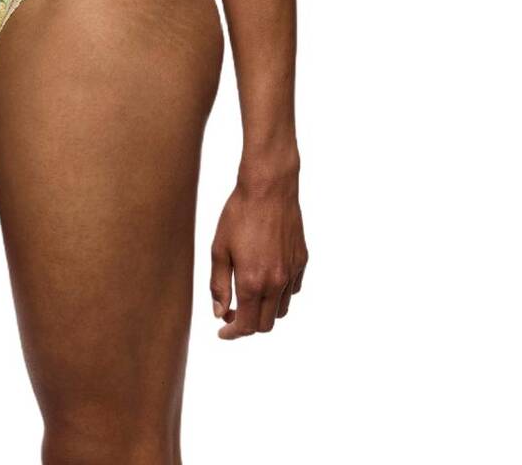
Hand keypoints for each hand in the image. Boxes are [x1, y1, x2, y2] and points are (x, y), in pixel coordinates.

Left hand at [209, 167, 305, 337]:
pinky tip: (266, 278)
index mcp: (254, 282)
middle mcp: (277, 282)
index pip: (247, 326)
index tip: (223, 332)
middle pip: (266, 324)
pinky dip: (279, 293)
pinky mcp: (302, 261)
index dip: (233, 333)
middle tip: (232, 313)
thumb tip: (219, 313)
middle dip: (248, 325)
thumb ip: (219, 285)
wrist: (269, 188)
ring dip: (264, 310)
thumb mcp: (219, 249)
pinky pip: (293, 289)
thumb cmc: (239, 214)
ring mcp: (292, 272)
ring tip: (248, 295)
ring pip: (281, 309)